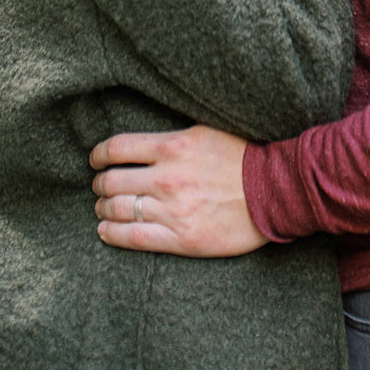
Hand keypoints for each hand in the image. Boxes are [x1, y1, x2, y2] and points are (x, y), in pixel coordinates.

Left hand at [90, 125, 266, 256]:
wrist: (275, 190)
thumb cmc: (244, 156)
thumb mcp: (206, 131)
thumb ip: (173, 138)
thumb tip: (145, 140)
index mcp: (173, 146)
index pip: (118, 148)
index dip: (98, 155)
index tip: (94, 160)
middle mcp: (167, 177)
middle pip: (113, 181)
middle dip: (100, 185)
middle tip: (100, 187)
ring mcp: (173, 209)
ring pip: (119, 209)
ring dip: (103, 209)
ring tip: (102, 209)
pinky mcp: (181, 237)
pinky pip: (134, 237)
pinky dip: (112, 234)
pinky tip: (105, 231)